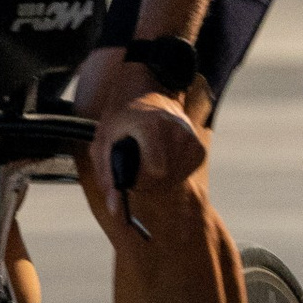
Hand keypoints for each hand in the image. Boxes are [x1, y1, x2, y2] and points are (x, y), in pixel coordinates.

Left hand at [66, 47, 205, 221]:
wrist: (148, 91)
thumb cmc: (121, 117)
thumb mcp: (103, 142)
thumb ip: (108, 177)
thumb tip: (116, 211)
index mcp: (153, 127)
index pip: (154, 172)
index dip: (137, 179)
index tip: (128, 170)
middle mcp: (178, 133)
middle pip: (162, 180)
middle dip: (144, 181)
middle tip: (134, 162)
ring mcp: (192, 141)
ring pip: (172, 181)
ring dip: (155, 178)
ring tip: (146, 156)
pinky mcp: (199, 151)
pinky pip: (182, 176)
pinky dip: (169, 174)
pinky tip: (161, 157)